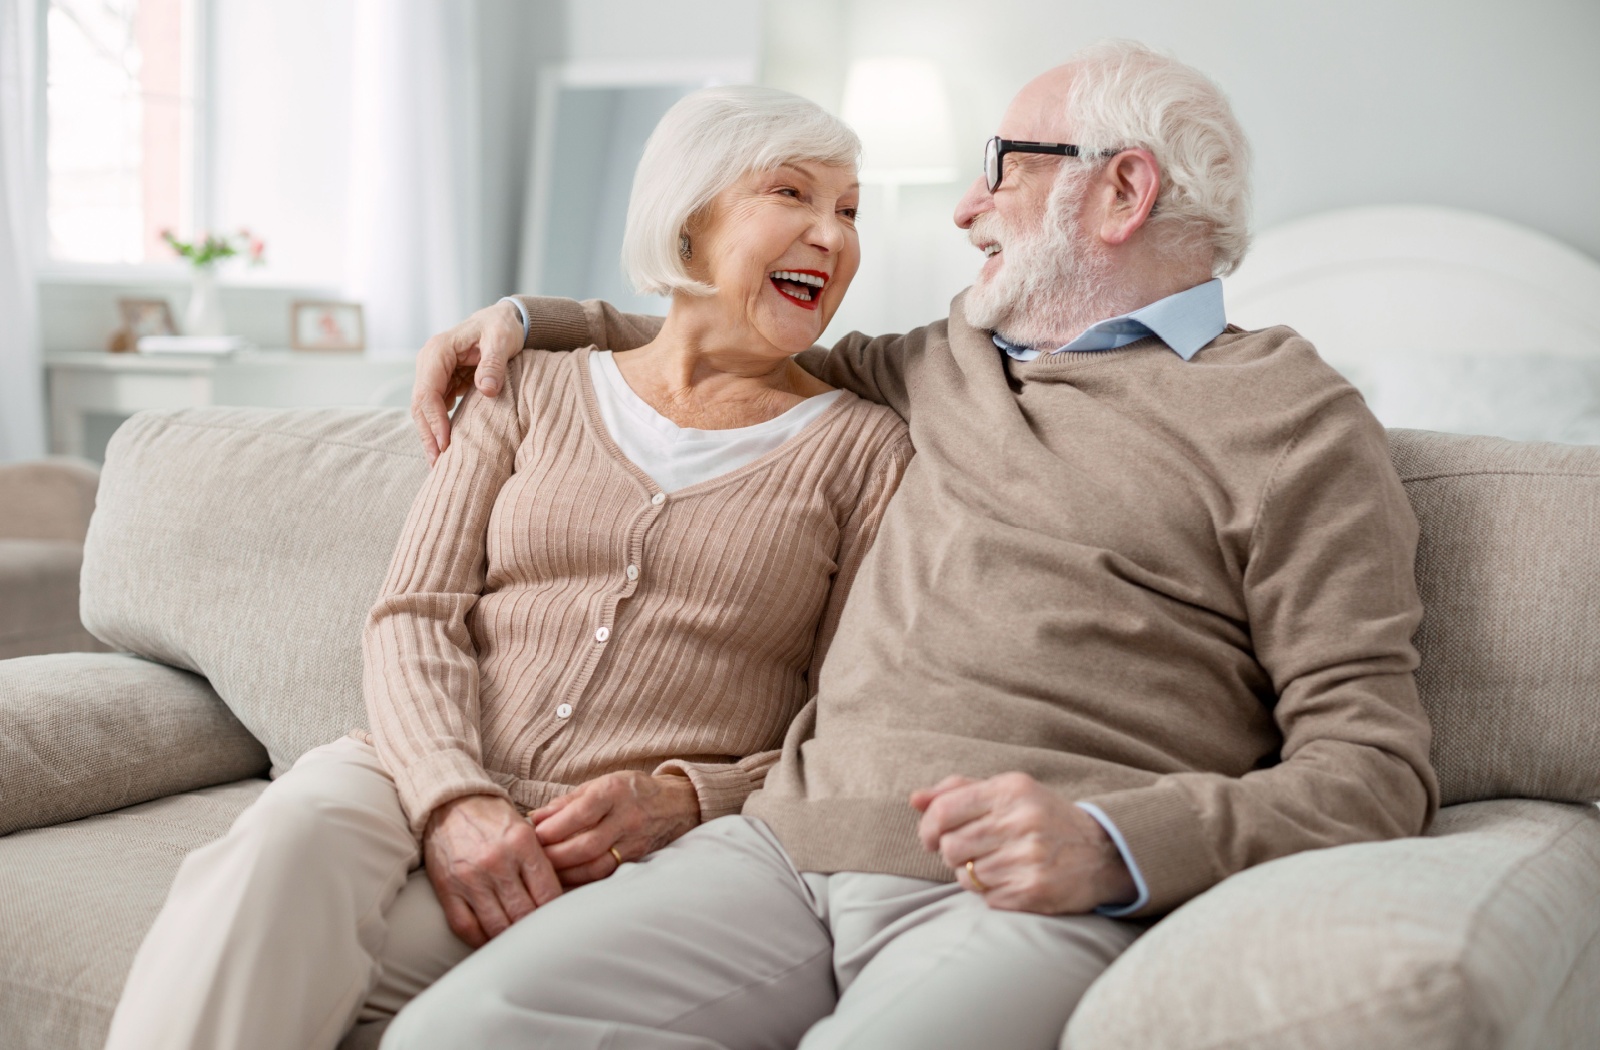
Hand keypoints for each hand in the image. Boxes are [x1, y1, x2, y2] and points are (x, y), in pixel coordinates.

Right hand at [411, 300, 525, 464]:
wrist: (502, 321)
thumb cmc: (501, 327)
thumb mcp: (502, 339)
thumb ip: (494, 363)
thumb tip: (487, 390)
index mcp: (438, 351)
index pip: (428, 392)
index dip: (435, 421)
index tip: (446, 445)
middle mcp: (429, 362)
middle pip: (420, 405)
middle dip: (428, 435)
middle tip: (437, 464)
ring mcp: (434, 373)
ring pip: (424, 410)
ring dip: (430, 435)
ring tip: (439, 464)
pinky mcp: (442, 382)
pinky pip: (436, 408)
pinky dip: (439, 428)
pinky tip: (447, 448)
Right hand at [422, 793, 561, 947]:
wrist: (449, 804)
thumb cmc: (493, 819)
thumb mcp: (525, 830)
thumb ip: (541, 861)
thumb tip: (560, 900)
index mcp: (522, 844)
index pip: (548, 893)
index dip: (556, 913)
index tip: (558, 921)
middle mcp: (497, 862)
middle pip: (525, 914)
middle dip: (536, 929)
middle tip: (542, 936)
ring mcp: (470, 878)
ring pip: (498, 926)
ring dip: (511, 939)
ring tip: (520, 942)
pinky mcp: (447, 890)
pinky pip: (467, 928)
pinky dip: (482, 941)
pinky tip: (493, 942)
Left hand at [530, 772, 700, 886]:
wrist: (675, 805)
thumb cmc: (630, 791)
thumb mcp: (600, 785)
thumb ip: (566, 802)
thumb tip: (535, 818)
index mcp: (614, 792)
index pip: (583, 812)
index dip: (556, 826)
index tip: (535, 834)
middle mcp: (627, 818)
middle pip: (588, 845)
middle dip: (556, 855)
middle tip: (534, 857)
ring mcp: (634, 842)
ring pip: (598, 866)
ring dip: (568, 873)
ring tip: (546, 872)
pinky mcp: (637, 861)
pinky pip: (606, 875)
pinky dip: (583, 881)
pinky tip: (566, 880)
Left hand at [910, 772, 1135, 914]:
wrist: (1104, 853)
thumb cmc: (1044, 817)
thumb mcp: (1009, 792)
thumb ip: (958, 790)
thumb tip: (914, 799)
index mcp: (1010, 790)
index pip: (943, 810)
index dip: (927, 828)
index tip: (931, 838)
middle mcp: (1020, 822)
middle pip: (949, 847)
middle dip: (952, 852)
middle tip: (972, 851)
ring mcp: (1027, 858)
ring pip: (965, 875)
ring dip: (974, 874)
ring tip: (999, 864)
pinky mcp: (1034, 890)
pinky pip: (986, 897)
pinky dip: (993, 892)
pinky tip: (1015, 879)